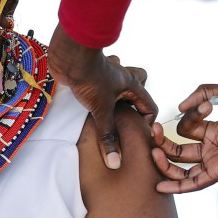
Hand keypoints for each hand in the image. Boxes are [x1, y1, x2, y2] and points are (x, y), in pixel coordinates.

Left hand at [48, 24, 156, 169]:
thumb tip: (115, 161)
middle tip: (122, 123)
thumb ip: (108, 136)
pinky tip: (90, 104)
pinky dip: (99, 94)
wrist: (68, 56)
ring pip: (120, 85)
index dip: (145, 124)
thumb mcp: (101, 110)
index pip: (149, 108)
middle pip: (139, 92)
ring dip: (116, 98)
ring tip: (108, 114)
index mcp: (132, 84)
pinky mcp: (92, 75)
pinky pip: (103, 85)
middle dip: (133, 108)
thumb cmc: (89, 77)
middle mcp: (123, 78)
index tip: (134, 137)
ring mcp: (108, 75)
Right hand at [150, 84, 217, 192]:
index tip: (206, 106)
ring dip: (164, 161)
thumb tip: (179, 108)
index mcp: (213, 130)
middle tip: (153, 131)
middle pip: (177, 150)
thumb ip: (201, 94)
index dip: (189, 117)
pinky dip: (177, 186)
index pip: (186, 128)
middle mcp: (211, 147)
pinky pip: (195, 182)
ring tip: (153, 152)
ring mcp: (214, 159)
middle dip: (162, 142)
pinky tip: (159, 185)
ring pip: (181, 168)